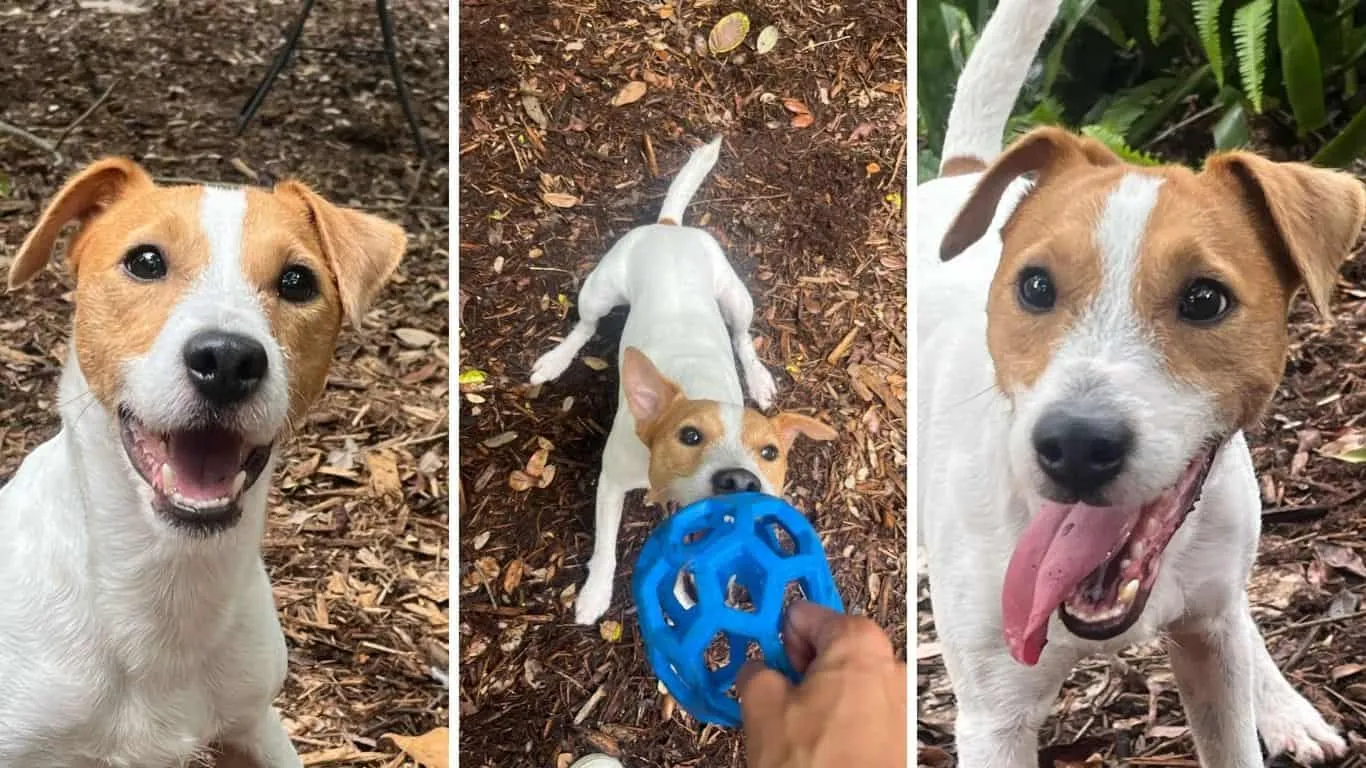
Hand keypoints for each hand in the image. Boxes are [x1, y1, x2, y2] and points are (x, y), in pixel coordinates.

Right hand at [736, 601, 906, 767]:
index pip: (806, 615)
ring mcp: (899, 702)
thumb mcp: (762, 707)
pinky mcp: (900, 735)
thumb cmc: (813, 764)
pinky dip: (838, 721)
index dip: (780, 638)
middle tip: (777, 699)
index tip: (766, 661)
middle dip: (799, 670)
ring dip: (817, 698)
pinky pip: (861, 712)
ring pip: (844, 683)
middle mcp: (889, 664)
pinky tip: (819, 746)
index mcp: (857, 642)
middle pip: (830, 648)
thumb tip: (757, 670)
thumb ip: (755, 673)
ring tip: (795, 730)